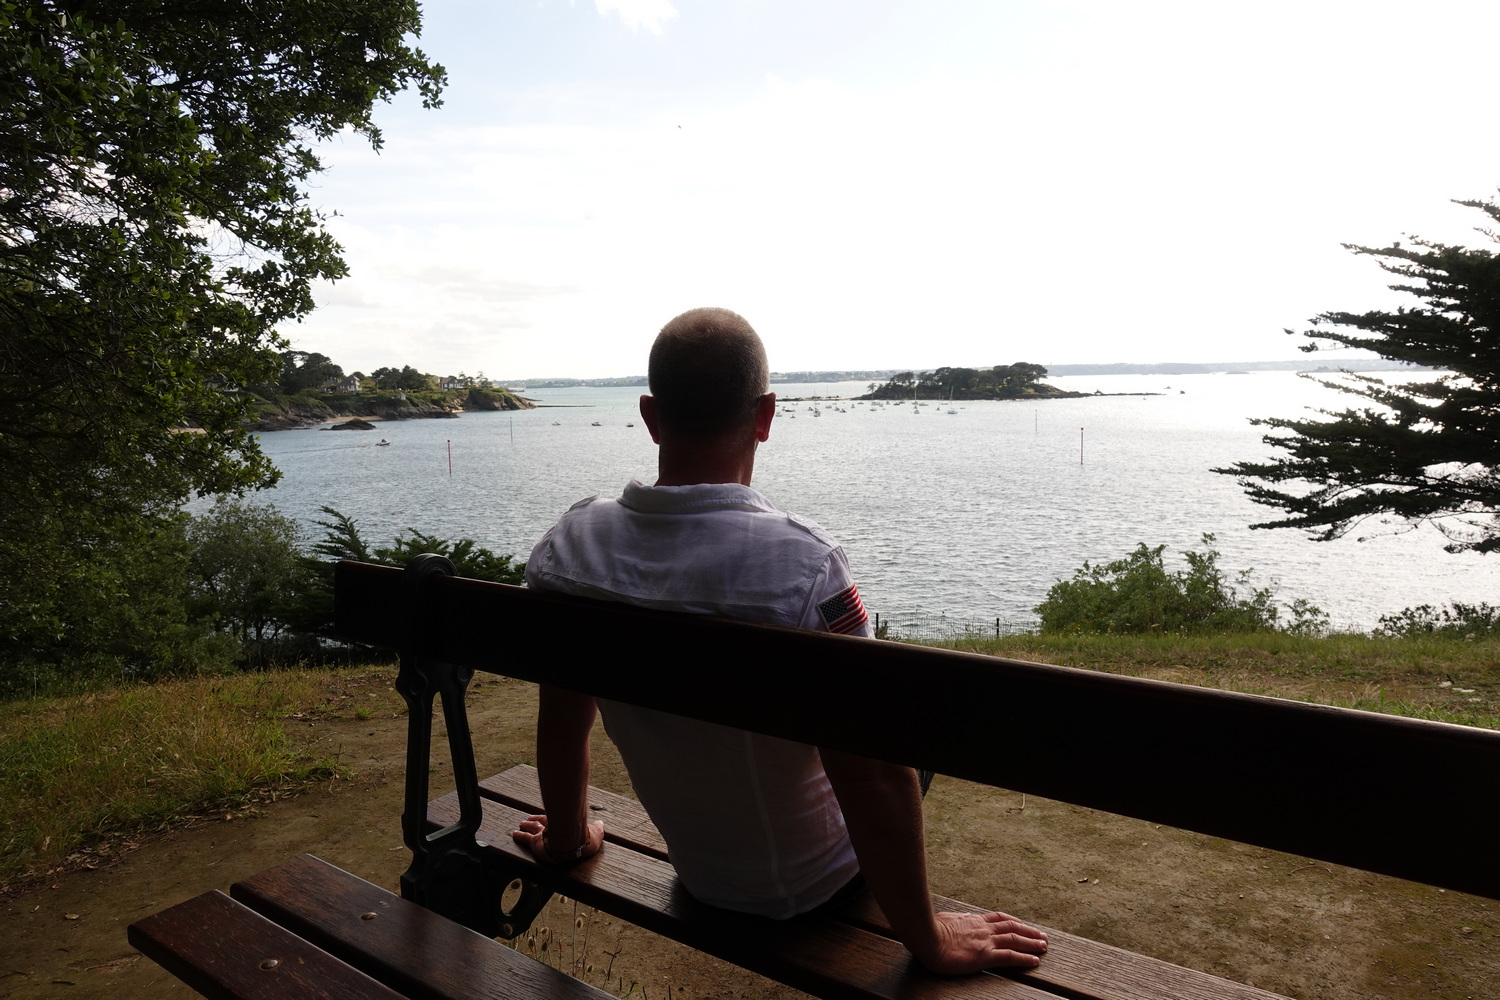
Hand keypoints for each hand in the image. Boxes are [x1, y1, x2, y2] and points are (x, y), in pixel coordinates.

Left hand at [511, 813, 604, 864]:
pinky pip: (525, 839)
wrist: (573, 844)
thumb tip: (600, 823)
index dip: (551, 819)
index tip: (547, 817)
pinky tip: (514, 834)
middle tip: (529, 818)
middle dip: (536, 821)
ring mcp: (544, 835)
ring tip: (521, 823)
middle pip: (542, 822)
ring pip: (533, 828)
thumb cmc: (585, 840)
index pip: (558, 821)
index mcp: (566, 826)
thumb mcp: (596, 834)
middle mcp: (554, 828)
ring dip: (527, 826)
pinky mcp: (536, 843)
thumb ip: (597, 829)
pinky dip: (519, 836)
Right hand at [915, 910, 1047, 975]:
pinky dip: (1024, 958)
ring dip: (1032, 943)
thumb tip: (965, 915)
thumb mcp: (946, 919)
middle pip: (1012, 927)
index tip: (1023, 924)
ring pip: (1015, 940)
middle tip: (1042, 935)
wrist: (927, 937)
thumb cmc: (931, 930)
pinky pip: (1010, 956)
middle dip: (1029, 931)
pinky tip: (1035, 961)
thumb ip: (958, 918)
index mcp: (973, 920)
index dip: (1014, 922)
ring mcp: (986, 941)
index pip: (999, 918)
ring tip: (1044, 946)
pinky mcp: (985, 956)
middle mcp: (983, 929)